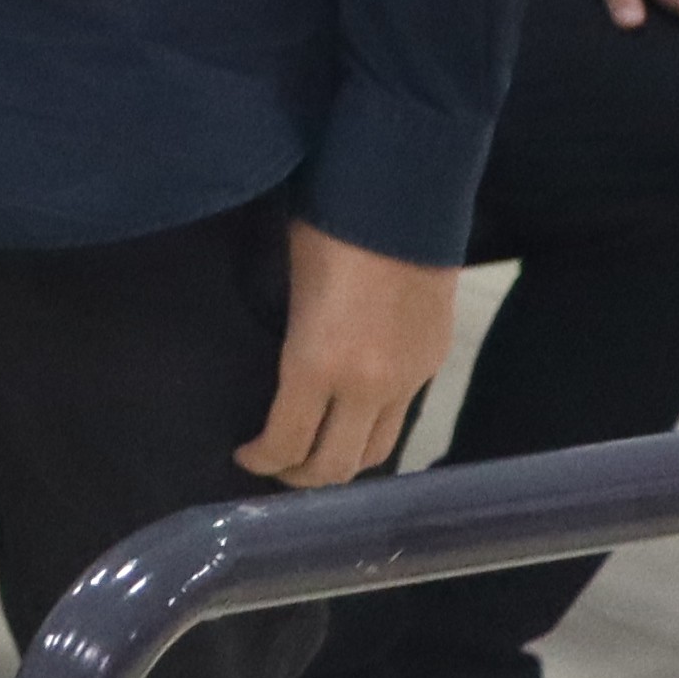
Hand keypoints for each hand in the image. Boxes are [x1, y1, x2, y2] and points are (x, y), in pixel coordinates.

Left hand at [235, 220, 459, 488]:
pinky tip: (351, 418)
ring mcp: (408, 379)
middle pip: (338, 465)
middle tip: (277, 469)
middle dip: (303, 477)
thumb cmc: (326, 230)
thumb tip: (280, 378)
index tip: (244, 456)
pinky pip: (400, 418)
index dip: (263, 460)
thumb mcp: (290, 290)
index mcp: (317, 364)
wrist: (402, 200)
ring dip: (344, 461)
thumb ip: (292, 347)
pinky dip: (372, 430)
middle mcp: (368, 386)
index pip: (289, 441)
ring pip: (378, 451)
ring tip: (314, 454)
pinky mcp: (433, 365)